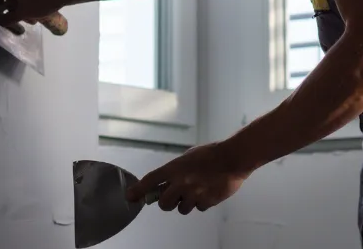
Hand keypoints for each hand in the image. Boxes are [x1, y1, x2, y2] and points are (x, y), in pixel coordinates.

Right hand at [0, 0, 69, 23]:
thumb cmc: (42, 2)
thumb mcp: (24, 13)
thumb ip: (9, 18)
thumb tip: (0, 22)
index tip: (5, 13)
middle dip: (14, 10)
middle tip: (23, 20)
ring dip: (23, 9)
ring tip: (34, 19)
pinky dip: (29, 3)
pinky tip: (39, 13)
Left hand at [126, 140, 250, 214]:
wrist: (233, 158)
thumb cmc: (210, 153)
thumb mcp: (187, 157)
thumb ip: (176, 171)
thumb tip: (167, 183)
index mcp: (174, 168)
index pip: (150, 181)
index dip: (138, 190)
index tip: (130, 197)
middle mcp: (181, 183)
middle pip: (164, 204)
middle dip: (167, 202)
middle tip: (173, 196)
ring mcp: (194, 194)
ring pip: (182, 209)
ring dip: (186, 203)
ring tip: (196, 190)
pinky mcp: (206, 202)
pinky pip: (199, 208)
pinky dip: (201, 202)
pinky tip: (208, 191)